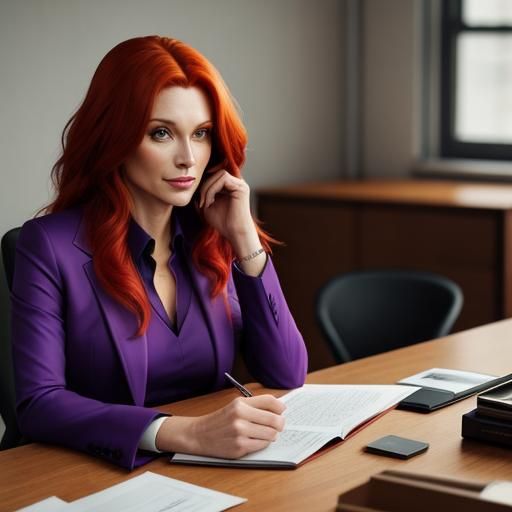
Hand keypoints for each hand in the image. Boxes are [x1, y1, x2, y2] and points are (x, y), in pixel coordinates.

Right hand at [156, 395, 285, 457]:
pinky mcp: (239, 447)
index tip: (282, 410)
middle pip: (274, 419)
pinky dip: (263, 443)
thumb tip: (280, 407)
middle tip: (278, 425)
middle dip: (280, 423)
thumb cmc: (221, 419)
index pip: (270, 401)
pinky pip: (262, 445)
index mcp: (240, 404)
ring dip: (272, 435)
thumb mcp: (235, 405)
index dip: (280, 406)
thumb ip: (256, 404)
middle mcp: (240, 416)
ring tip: (265, 433)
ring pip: (271, 434)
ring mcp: (240, 433)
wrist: (200, 434)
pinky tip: (256, 440)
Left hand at [198, 167, 255, 245]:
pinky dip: (212, 189)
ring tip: (205, 203)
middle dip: (205, 186)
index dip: (205, 185)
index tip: (200, 202)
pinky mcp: (242, 187)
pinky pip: (223, 179)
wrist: (235, 234)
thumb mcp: (208, 207)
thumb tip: (194, 183)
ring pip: (220, 174)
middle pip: (217, 173)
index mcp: (231, 187)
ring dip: (208, 188)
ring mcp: (241, 184)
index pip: (215, 175)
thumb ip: (203, 194)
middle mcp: (238, 183)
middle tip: (201, 202)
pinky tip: (210, 202)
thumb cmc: (223, 223)